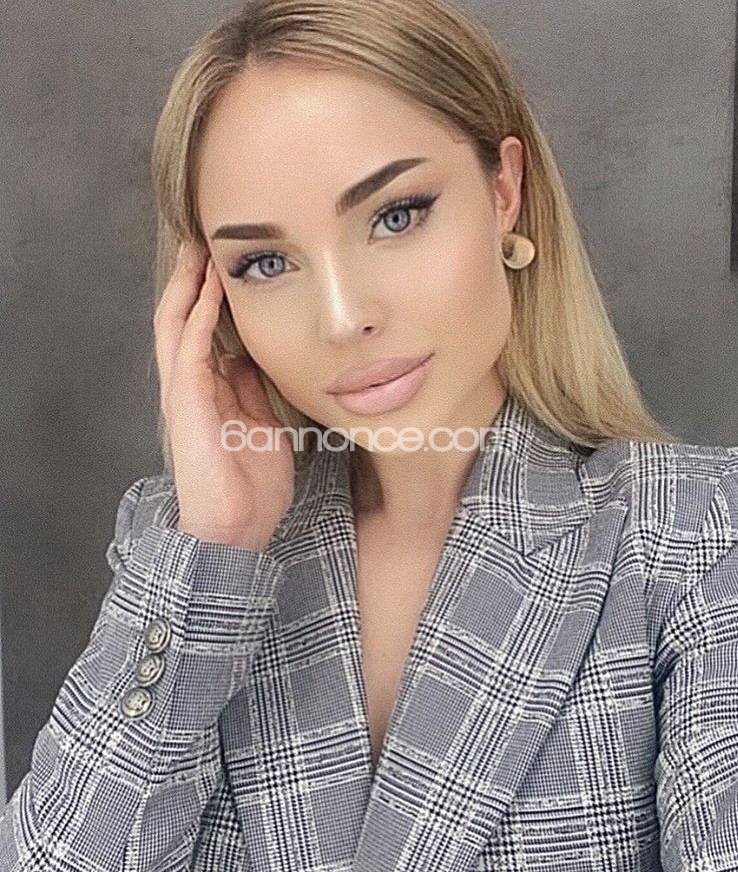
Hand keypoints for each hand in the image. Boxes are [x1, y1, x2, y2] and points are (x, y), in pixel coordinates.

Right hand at [153, 241, 294, 549]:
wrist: (238, 529)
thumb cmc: (252, 487)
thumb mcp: (263, 427)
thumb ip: (253, 394)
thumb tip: (250, 362)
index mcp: (211, 394)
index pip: (206, 334)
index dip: (214, 300)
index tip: (229, 269)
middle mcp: (192, 388)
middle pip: (185, 321)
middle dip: (193, 283)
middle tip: (205, 245)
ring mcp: (185, 393)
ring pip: (177, 326)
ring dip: (188, 287)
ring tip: (199, 252)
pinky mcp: (186, 401)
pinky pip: (190, 348)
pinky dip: (201, 316)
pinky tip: (212, 290)